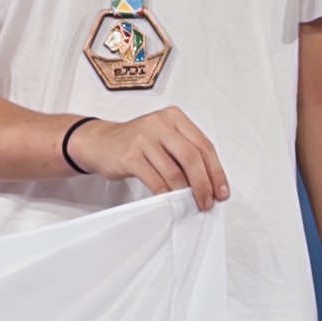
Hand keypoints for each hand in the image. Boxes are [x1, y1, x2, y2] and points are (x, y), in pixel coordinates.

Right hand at [68, 109, 229, 207]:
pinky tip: (170, 201)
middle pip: (192, 157)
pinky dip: (166, 194)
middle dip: (204, 184)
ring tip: (190, 203)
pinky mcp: (130, 156)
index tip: (221, 190)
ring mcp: (143, 138)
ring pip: (175, 171)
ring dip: (186, 192)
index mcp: (174, 117)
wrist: (100, 142)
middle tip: (207, 201)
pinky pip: (155, 180)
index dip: (216, 171)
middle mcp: (160, 124)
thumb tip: (208, 181)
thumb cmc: (136, 142)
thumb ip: (185, 152)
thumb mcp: (164, 138)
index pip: (204, 145)